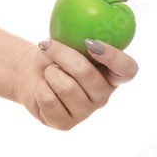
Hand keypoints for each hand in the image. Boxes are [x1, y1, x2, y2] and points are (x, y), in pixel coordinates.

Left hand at [12, 38, 138, 129]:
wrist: (29, 73)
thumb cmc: (52, 56)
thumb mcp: (66, 41)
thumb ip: (79, 36)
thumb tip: (84, 33)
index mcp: (110, 75)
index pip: (127, 69)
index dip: (113, 57)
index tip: (90, 43)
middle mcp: (102, 96)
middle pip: (86, 74)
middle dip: (62, 54)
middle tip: (48, 46)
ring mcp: (85, 112)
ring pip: (66, 87)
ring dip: (50, 72)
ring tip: (49, 72)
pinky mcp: (65, 123)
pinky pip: (50, 100)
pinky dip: (40, 87)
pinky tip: (42, 87)